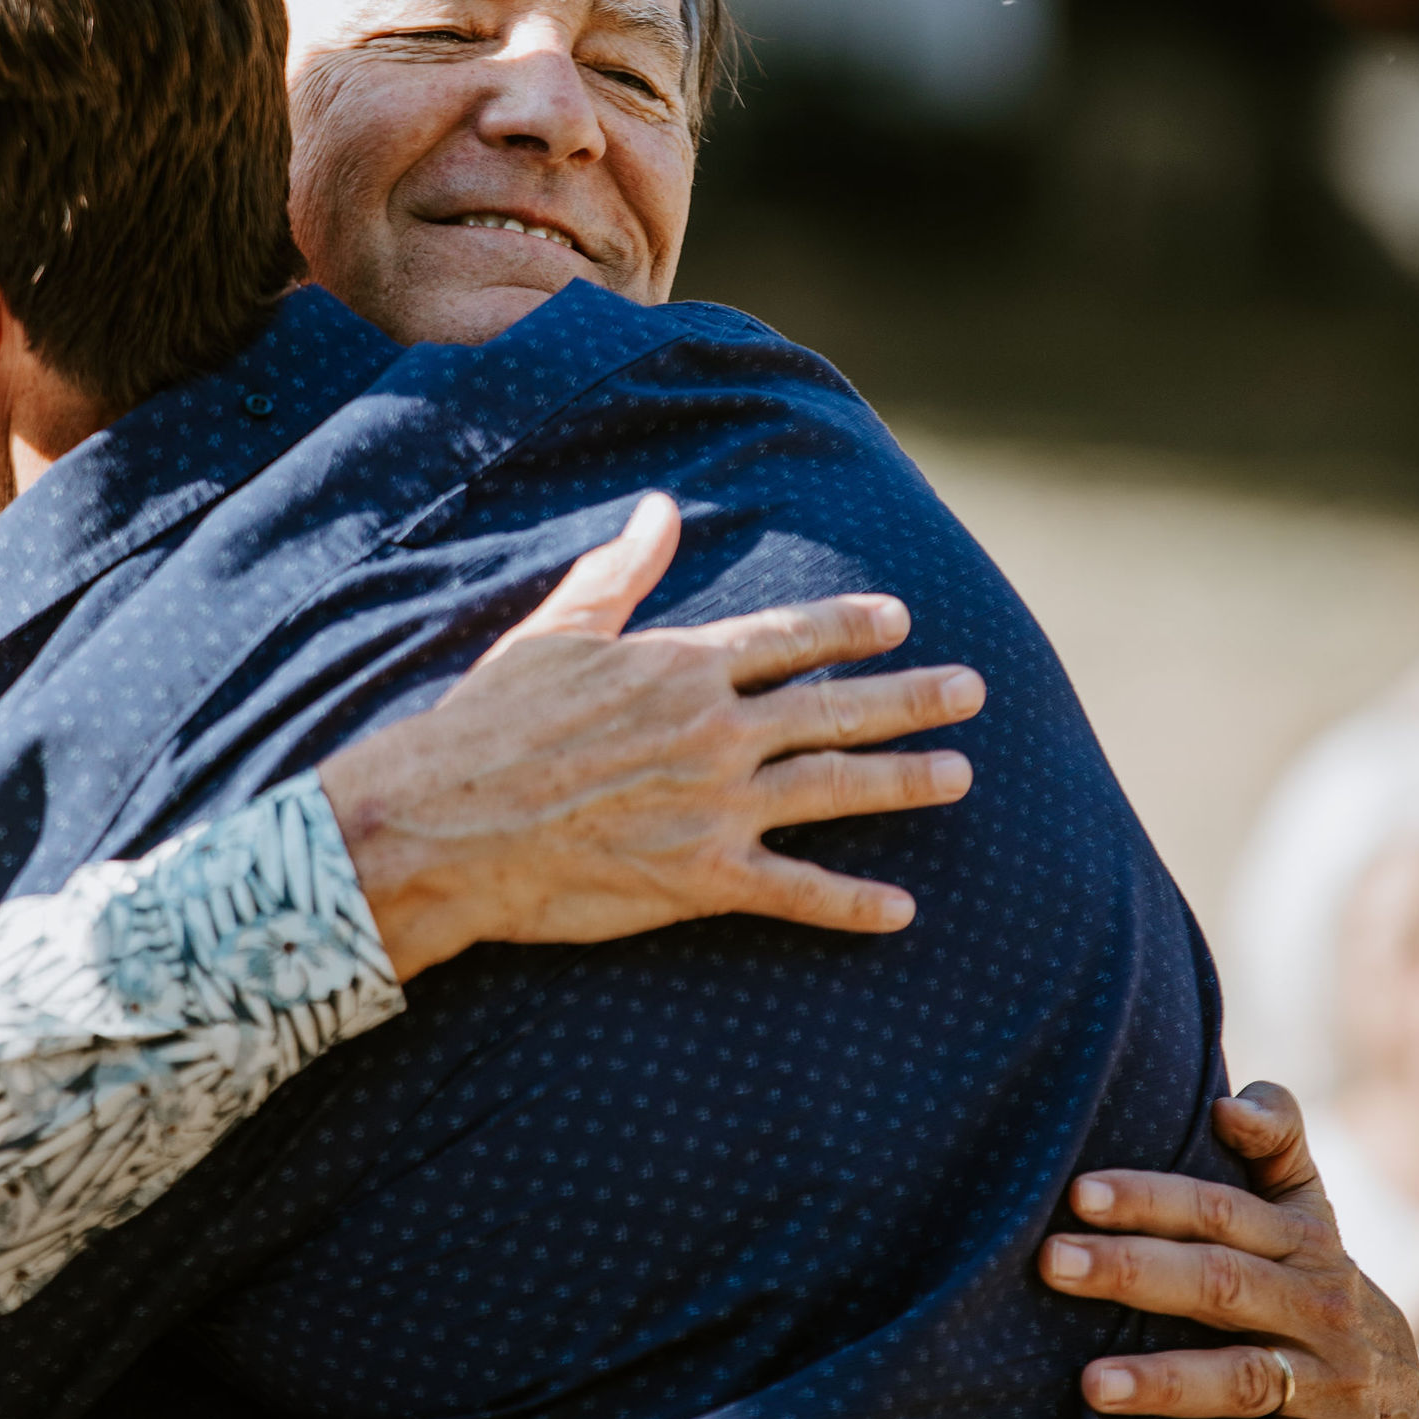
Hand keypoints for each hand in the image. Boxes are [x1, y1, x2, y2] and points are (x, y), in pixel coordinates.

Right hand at [320, 491, 981, 981]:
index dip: (850, 627)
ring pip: (835, 789)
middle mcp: (714, 730)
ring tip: (960, 774)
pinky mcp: (703, 878)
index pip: (789, 639)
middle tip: (973, 690)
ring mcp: (716, 805)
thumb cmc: (490, 724)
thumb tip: (660, 508)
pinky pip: (797, 891)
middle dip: (912, 697)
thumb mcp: (556, 632)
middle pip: (836, 709)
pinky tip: (904, 911)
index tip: (900, 620)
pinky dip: (853, 904)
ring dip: (904, 782)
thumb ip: (620, 572)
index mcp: (680, 665)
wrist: (445, 823)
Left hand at [1039, 1081, 1418, 1418]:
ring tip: (1089, 1384)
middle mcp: (1316, 1308)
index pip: (1220, 1212)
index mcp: (1300, 1242)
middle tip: (1052, 1264)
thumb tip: (1227, 1100)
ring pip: (1244, 1377)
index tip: (1077, 1193)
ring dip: (1167, 1381)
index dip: (1152, 1199)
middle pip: (1220, 1284)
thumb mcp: (1308, 1209)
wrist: (1402, 1398)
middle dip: (1134, 1272)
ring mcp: (1330, 1385)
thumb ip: (1276, 1141)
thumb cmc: (1312, 1282)